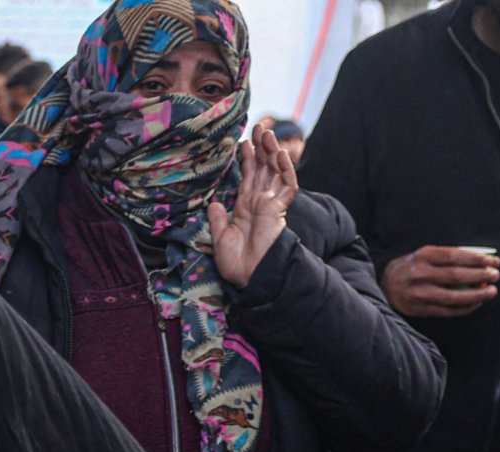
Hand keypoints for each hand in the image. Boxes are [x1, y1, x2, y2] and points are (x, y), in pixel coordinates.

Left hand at [209, 125, 297, 287]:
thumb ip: (216, 219)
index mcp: (245, 207)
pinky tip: (280, 155)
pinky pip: (287, 187)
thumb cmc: (235, 262)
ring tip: (268, 133)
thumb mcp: (220, 237)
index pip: (247, 177)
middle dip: (261, 148)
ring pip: (275, 172)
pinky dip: (285, 170)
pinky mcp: (280, 210)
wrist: (249, 276)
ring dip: (272, 152)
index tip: (242, 142)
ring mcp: (271, 204)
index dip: (246, 159)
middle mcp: (259, 202)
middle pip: (262, 169)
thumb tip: (212, 203)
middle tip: (259, 126)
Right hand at [380, 245, 499, 317]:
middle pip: (457, 276)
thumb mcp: (425, 255)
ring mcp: (419, 294)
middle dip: (481, 275)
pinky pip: (448, 311)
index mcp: (423, 256)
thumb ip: (449, 255)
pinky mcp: (420, 309)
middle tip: (495, 275)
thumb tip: (482, 258)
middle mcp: (420, 275)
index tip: (494, 261)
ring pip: (454, 297)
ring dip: (477, 295)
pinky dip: (466, 307)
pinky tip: (477, 303)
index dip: (478, 259)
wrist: (385, 286)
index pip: (456, 256)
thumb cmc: (412, 267)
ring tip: (491, 291)